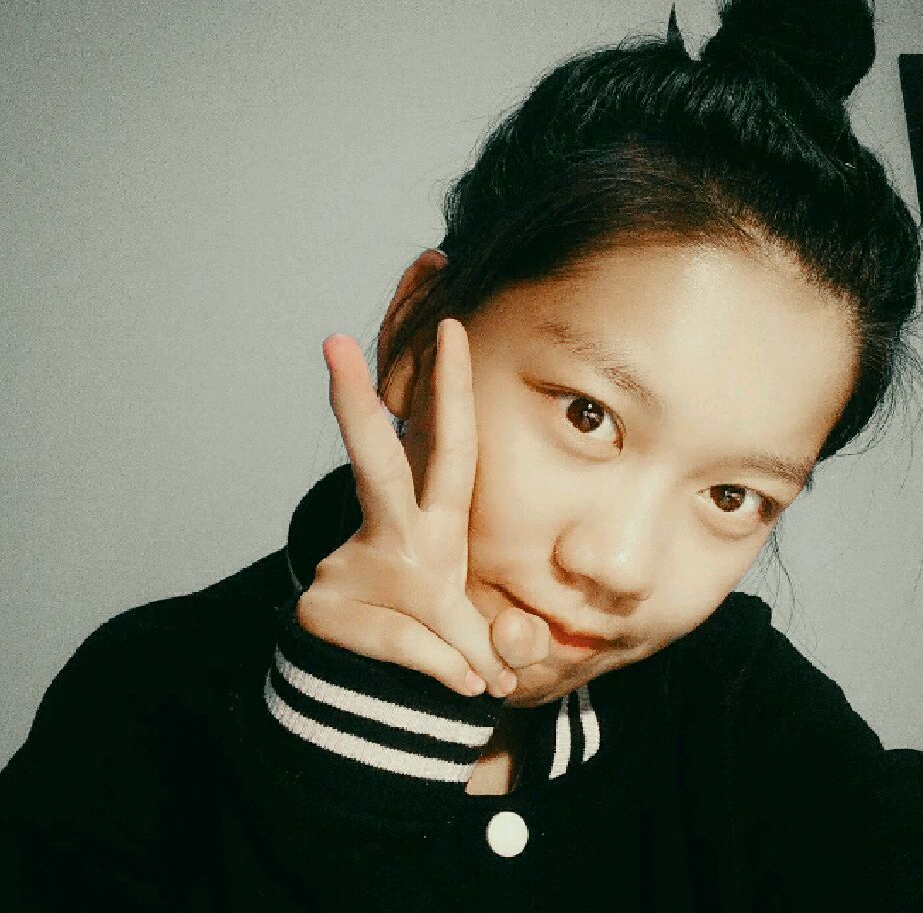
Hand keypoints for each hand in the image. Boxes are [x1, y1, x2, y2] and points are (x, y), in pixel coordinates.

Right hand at [296, 318, 546, 697]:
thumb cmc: (433, 639)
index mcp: (434, 521)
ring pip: (416, 591)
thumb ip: (495, 638)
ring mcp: (351, 567)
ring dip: (457, 640)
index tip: (451, 329)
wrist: (370, 694)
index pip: (450, 448)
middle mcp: (392, 533)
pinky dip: (444, 673)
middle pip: (375, 464)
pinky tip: (465, 690)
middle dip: (359, 408)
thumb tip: (499, 672)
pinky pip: (408, 646)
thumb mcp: (478, 630)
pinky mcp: (323, 609)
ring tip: (489, 684)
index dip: (452, 392)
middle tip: (332, 343)